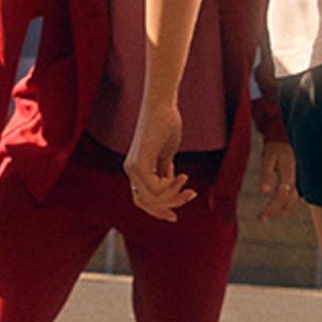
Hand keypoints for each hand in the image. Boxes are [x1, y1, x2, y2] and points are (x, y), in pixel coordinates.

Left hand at [124, 103, 192, 222]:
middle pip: (146, 203)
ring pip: (152, 198)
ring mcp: (133, 167)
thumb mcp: (166, 155)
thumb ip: (164, 172)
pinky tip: (180, 174)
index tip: (175, 215)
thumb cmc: (167, 125)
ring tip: (187, 184)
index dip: (159, 210)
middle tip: (191, 195)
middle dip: (170, 205)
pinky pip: (155, 189)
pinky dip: (171, 186)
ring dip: (174, 195)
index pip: (142, 200)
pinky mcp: (139, 162)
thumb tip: (171, 188)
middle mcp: (131, 170)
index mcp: (136, 169)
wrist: (163, 105)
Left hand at [257, 141, 297, 220]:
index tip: (261, 216)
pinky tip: (277, 207)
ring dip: (281, 210)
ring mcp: (298, 182)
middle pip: (288, 203)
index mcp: (289, 175)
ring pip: (292, 202)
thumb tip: (264, 192)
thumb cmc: (274, 149)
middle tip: (262, 219)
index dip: (272, 209)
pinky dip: (285, 204)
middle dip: (276, 212)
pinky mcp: (297, 182)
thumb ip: (266, 175)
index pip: (281, 198)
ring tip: (268, 215)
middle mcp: (296, 181)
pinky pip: (293, 197)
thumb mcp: (267, 159)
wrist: (284, 141)